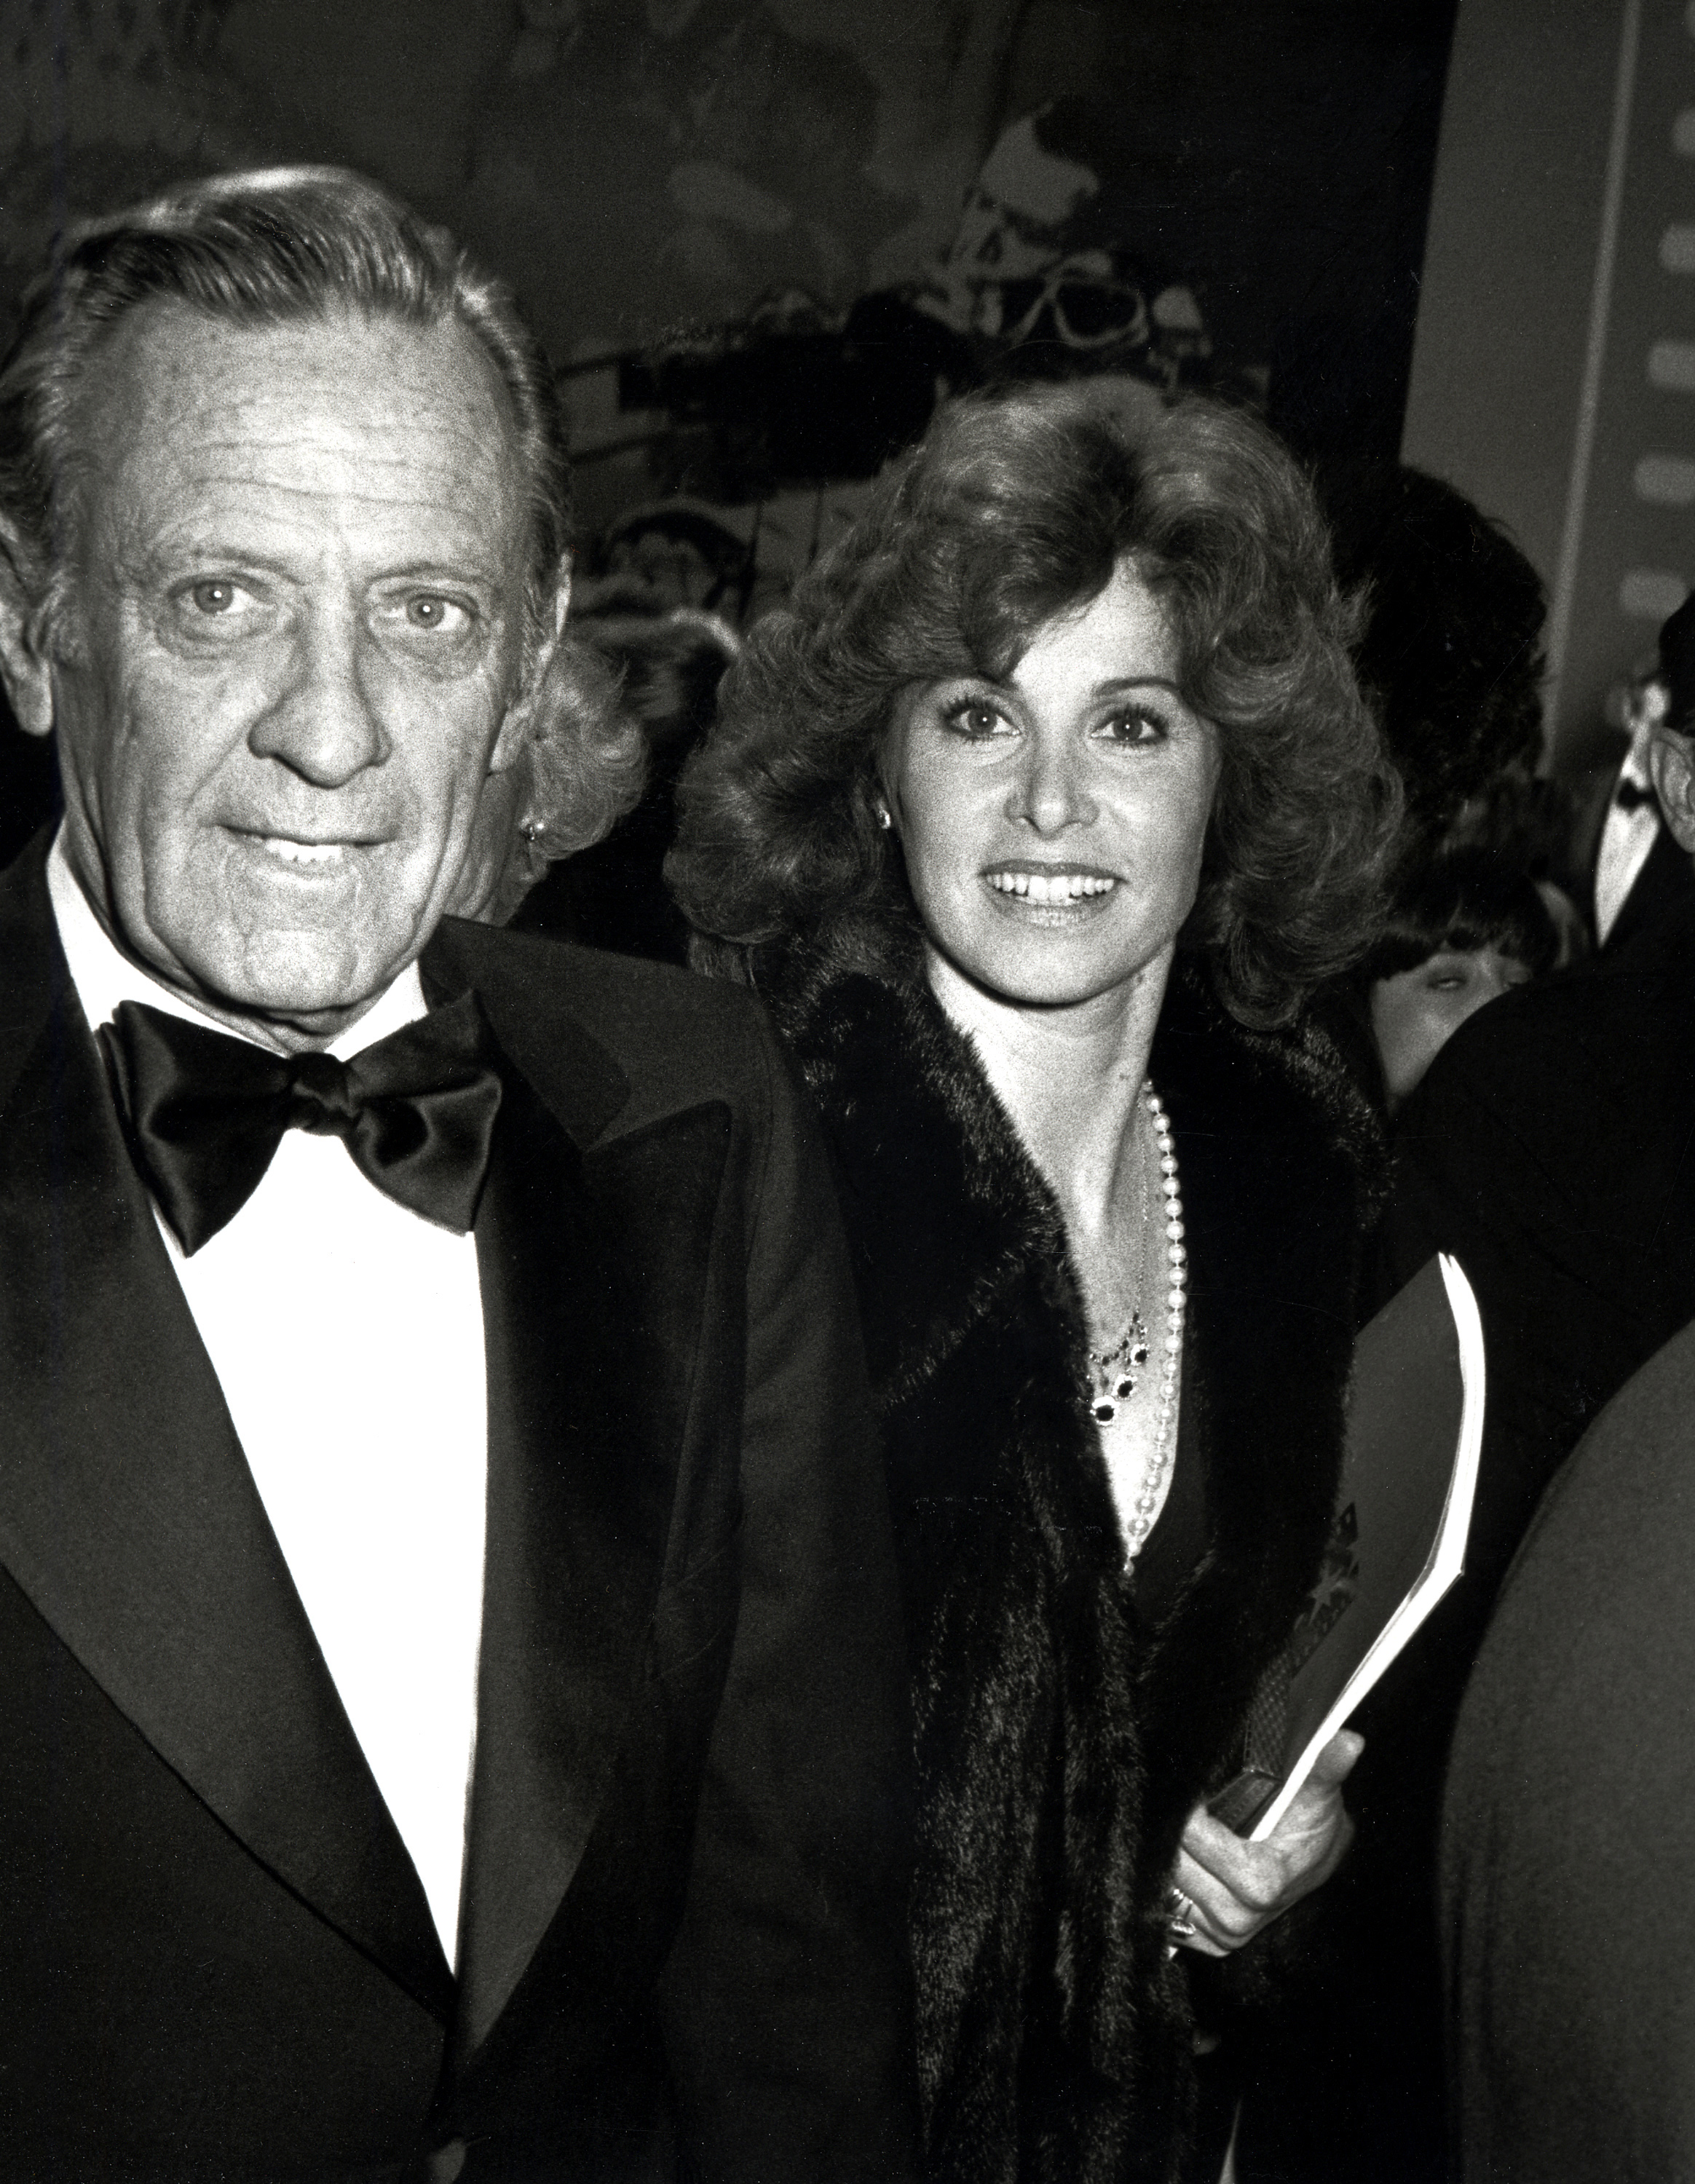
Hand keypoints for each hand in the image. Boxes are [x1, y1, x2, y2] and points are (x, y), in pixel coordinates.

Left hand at [1166, 1730, 1362, 1957]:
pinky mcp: (1211, 1943)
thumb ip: (1325, 1768)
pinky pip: (1171, 1911)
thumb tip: (1350, 1741)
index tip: (1184, 1787)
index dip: (1186, 1811)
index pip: (1196, 1838)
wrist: (1314, 1866)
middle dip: (1169, 1830)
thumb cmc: (1313, 1825)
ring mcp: (1224, 1933)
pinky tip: (1179, 1858)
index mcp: (1261, 1881)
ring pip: (1168, 1885)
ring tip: (1171, 1826)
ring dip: (1164, 1855)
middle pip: (1176, 1862)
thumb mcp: (1318, 1795)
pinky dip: (1170, 1885)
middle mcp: (1239, 1917)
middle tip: (1169, 1801)